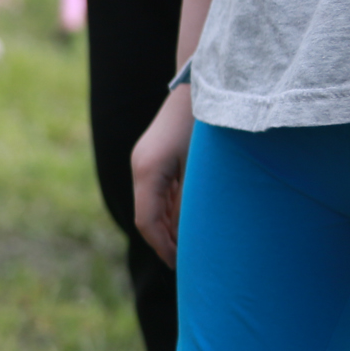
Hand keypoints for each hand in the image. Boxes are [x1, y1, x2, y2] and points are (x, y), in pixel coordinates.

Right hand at [132, 85, 195, 267]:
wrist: (203, 84)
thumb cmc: (209, 126)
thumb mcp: (203, 171)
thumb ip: (192, 203)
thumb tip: (189, 237)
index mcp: (148, 171)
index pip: (147, 222)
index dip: (163, 247)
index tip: (180, 266)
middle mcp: (140, 166)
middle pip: (147, 216)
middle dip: (165, 241)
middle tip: (186, 263)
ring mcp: (144, 161)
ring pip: (151, 205)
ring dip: (168, 226)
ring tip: (189, 246)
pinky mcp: (153, 157)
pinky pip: (156, 191)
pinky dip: (169, 209)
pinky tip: (186, 221)